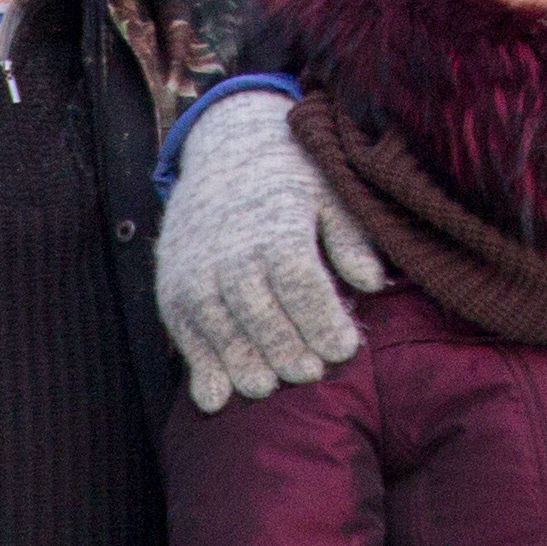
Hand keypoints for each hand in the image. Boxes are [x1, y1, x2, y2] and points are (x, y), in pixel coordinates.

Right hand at [157, 90, 387, 413]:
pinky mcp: (172, 288)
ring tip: (266, 389)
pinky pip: (187, 334)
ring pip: (222, 330)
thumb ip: (351, 239)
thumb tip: (374, 283)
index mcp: (277, 227)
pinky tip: (218, 397)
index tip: (346, 349)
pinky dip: (201, 367)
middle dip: (288, 351)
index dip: (324, 322)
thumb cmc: (292, 177)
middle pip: (261, 314)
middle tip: (310, 375)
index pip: (302, 286)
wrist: (226, 148)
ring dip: (244, 365)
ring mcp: (196, 272)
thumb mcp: (331, 193)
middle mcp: (231, 252)